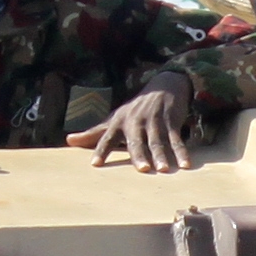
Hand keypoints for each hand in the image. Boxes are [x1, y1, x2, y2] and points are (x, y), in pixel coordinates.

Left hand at [83, 76, 198, 173]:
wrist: (163, 86)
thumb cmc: (134, 110)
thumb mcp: (113, 119)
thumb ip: (93, 133)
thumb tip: (68, 141)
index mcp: (119, 123)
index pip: (107, 138)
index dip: (101, 150)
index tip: (95, 164)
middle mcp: (136, 122)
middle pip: (137, 141)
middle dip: (139, 155)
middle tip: (143, 170)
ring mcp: (155, 121)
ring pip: (158, 141)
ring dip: (162, 155)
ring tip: (164, 170)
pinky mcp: (172, 122)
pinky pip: (176, 139)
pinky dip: (181, 152)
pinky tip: (186, 165)